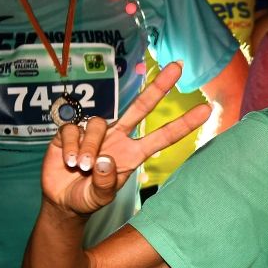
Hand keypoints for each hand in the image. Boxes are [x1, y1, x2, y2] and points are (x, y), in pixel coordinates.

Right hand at [40, 61, 207, 215]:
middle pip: (140, 106)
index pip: (162, 137)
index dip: (183, 124)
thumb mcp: (100, 197)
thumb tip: (104, 160)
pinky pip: (72, 130)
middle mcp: (117, 138)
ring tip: (82, 167)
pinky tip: (68, 161)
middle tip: (177, 66)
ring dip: (90, 146)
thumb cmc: (87, 197)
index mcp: (132, 154)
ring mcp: (95, 132)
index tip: (205, 110)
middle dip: (159, 87)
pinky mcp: (71, 131)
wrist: (61, 200)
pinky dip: (71, 147)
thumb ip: (104, 183)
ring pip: (98, 123)